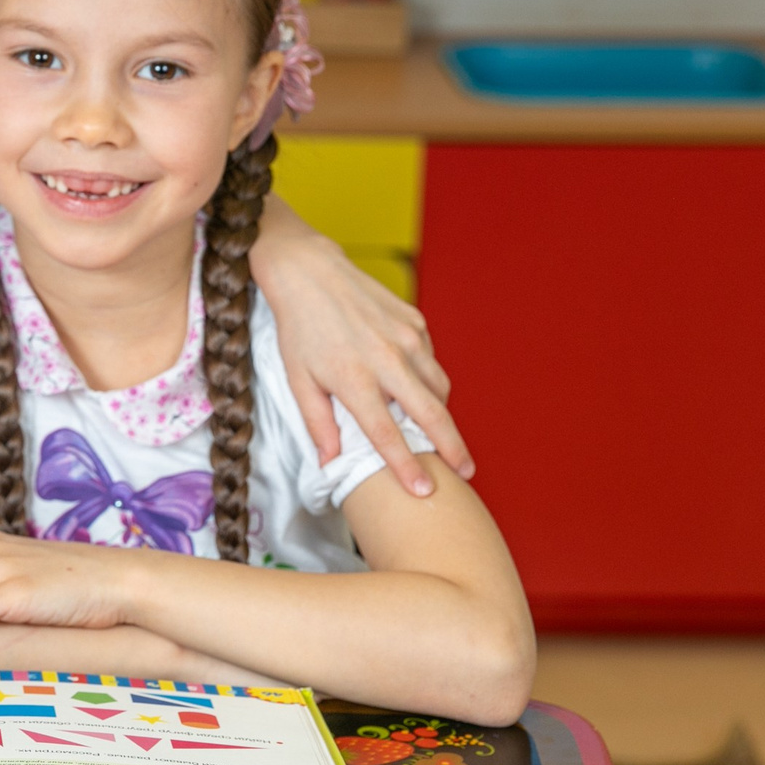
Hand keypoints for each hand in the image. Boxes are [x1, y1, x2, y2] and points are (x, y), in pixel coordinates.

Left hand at [262, 230, 471, 494]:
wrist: (311, 273)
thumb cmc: (300, 330)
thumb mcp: (298, 379)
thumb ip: (318, 423)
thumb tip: (330, 463)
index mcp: (354, 378)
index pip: (386, 433)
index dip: (406, 466)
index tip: (424, 491)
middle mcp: (387, 359)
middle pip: (431, 413)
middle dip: (452, 447)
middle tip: (466, 472)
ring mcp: (407, 337)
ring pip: (439, 387)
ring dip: (442, 414)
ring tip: (441, 434)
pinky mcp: (416, 322)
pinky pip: (431, 362)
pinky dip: (428, 379)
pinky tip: (413, 386)